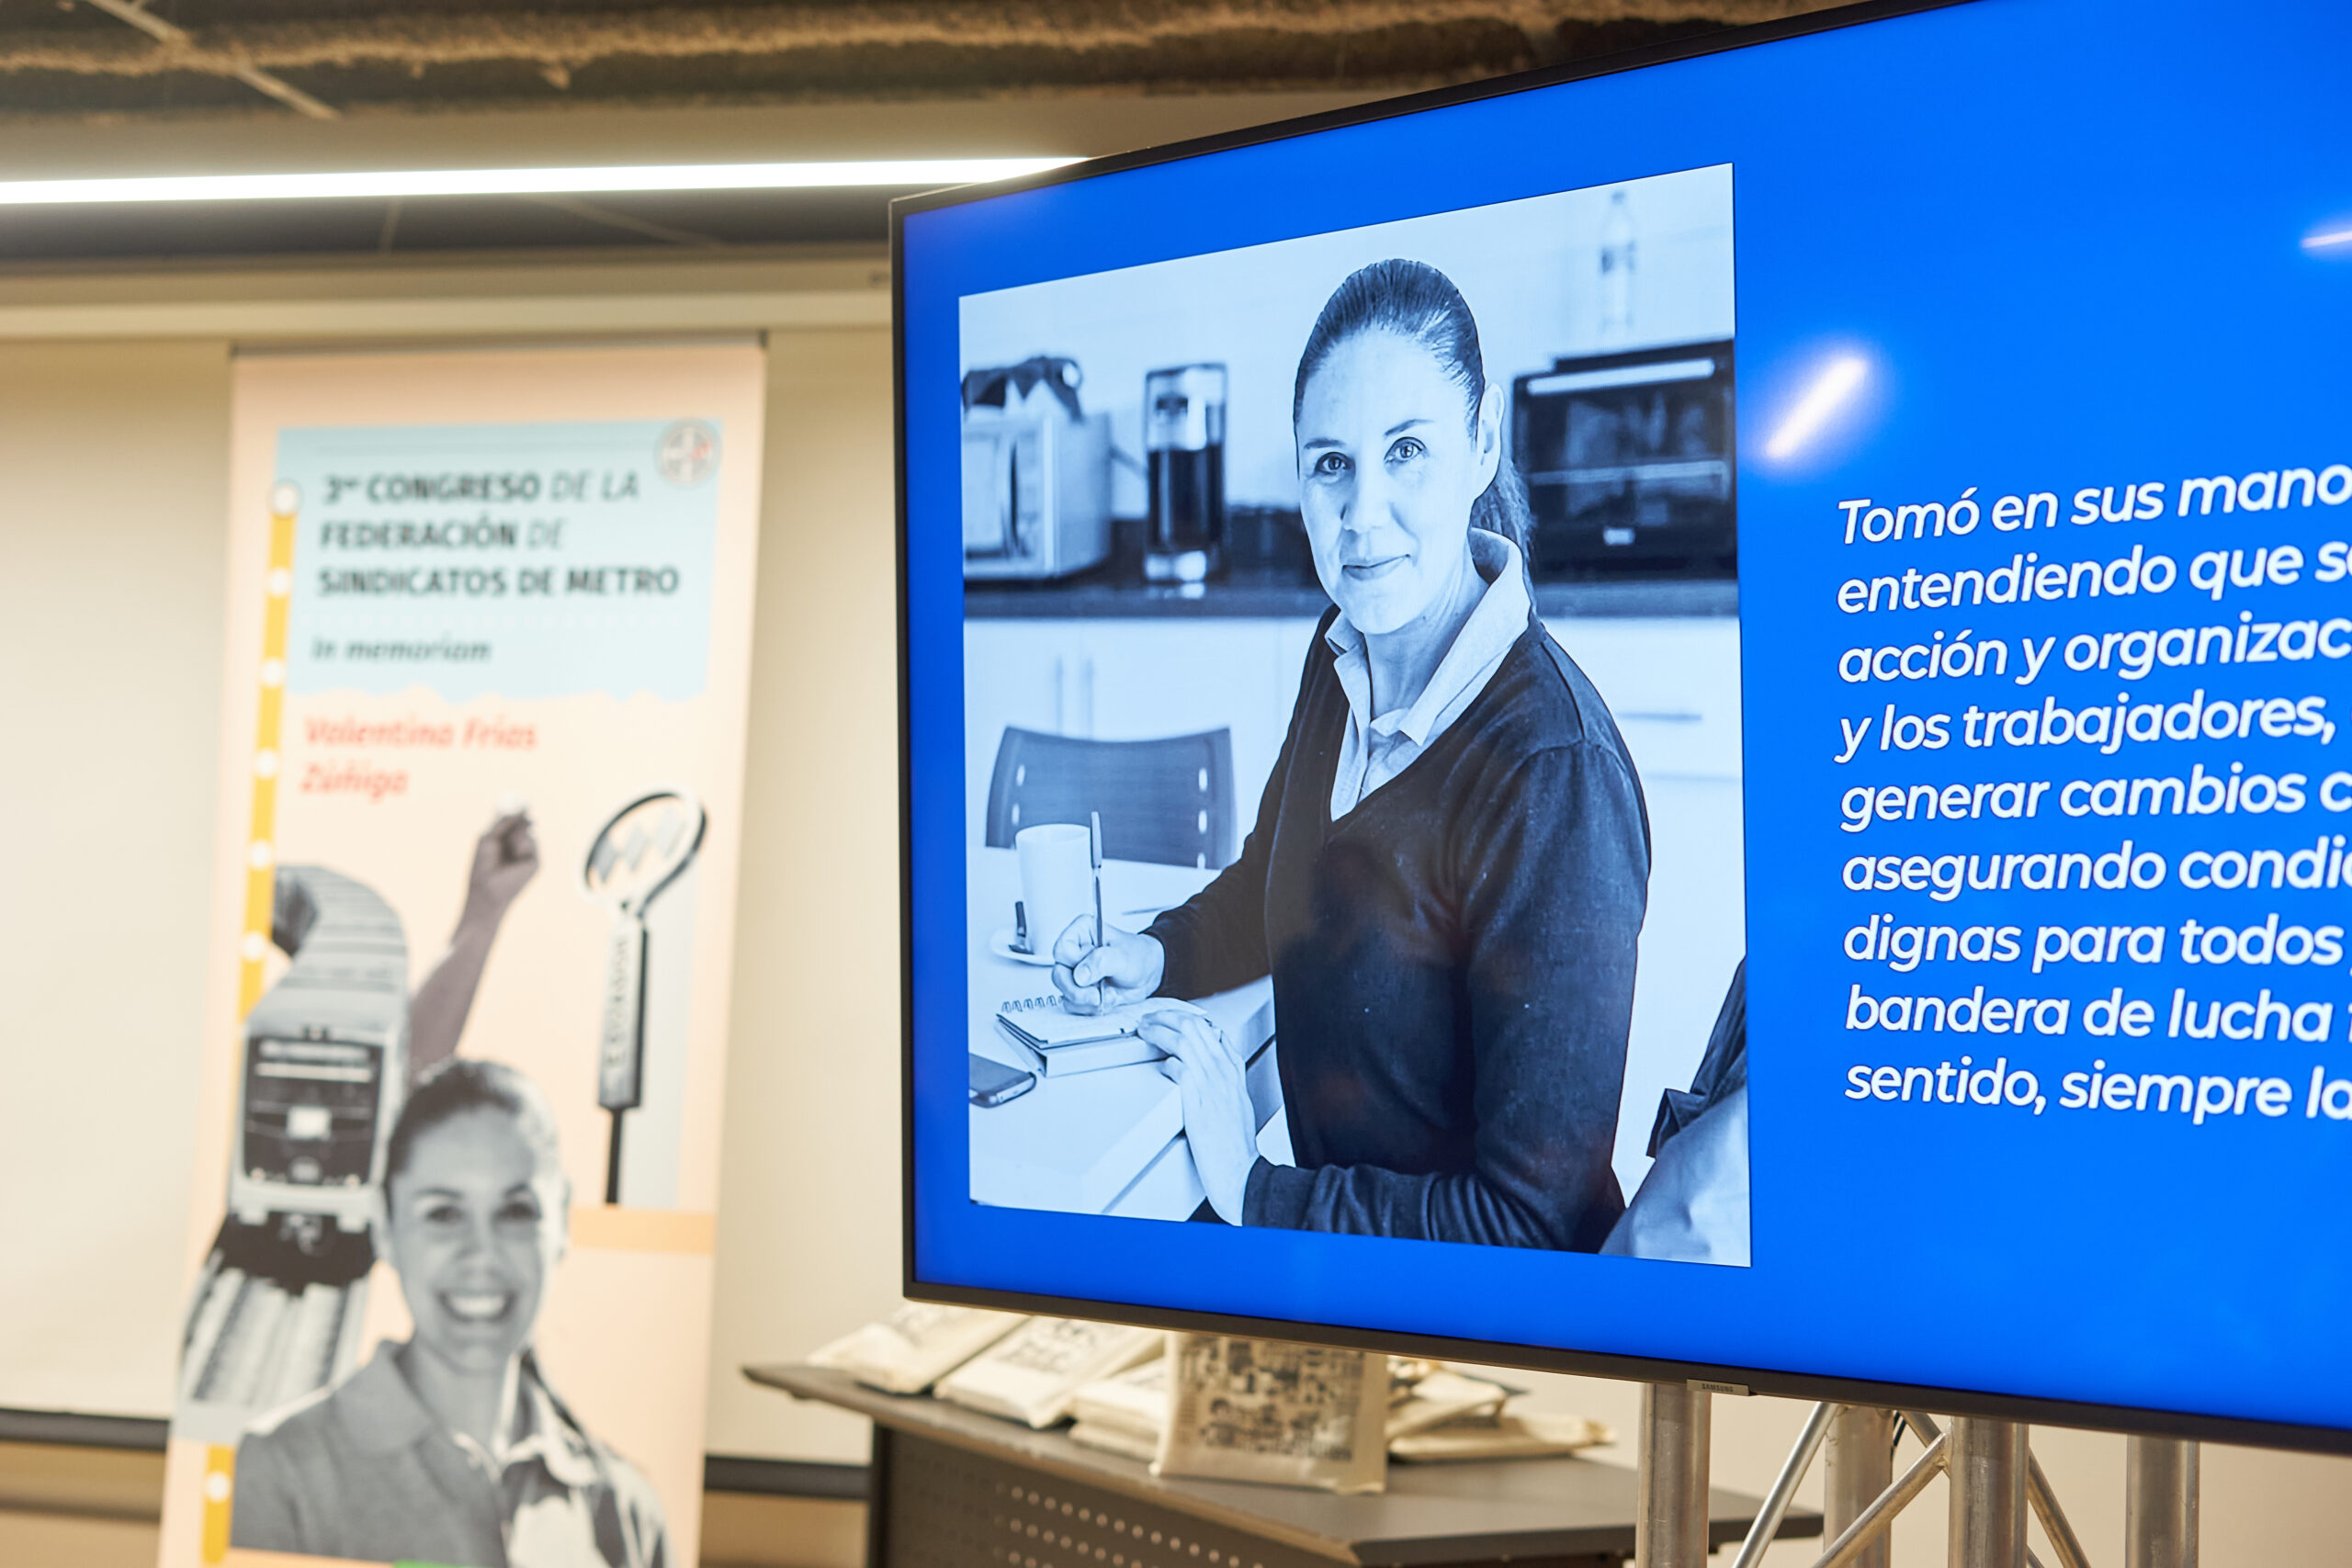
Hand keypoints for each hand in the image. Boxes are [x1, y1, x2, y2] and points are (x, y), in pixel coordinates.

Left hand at [460, 810, 539, 927]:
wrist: (486, 889)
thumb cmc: (482, 866)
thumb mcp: (488, 838)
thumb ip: (502, 823)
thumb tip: (516, 810)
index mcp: (504, 844)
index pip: (514, 823)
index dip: (517, 812)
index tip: (519, 801)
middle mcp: (517, 849)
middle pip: (523, 823)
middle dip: (520, 818)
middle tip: (518, 814)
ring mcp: (527, 856)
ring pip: (527, 830)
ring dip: (515, 834)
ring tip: (507, 848)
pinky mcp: (535, 863)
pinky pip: (530, 840)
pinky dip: (520, 843)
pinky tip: (515, 854)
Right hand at [1050, 918, 1164, 1014]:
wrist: (1148, 973)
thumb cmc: (1138, 956)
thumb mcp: (1123, 956)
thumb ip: (1101, 962)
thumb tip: (1080, 975)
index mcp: (1082, 932)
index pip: (1062, 949)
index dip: (1075, 963)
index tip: (1093, 969)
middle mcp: (1075, 952)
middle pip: (1059, 974)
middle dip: (1077, 990)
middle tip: (1096, 994)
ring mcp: (1075, 972)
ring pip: (1064, 991)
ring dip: (1085, 1000)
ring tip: (1104, 995)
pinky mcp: (1079, 989)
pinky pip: (1073, 1003)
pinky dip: (1088, 1007)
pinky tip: (1104, 1000)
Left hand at [1141, 1008, 1255, 1223]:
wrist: (1241, 1171)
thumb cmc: (1237, 1146)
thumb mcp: (1237, 1105)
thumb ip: (1223, 1084)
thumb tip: (1206, 1073)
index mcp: (1234, 1072)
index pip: (1214, 1031)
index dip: (1190, 1019)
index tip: (1174, 1018)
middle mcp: (1224, 1072)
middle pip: (1196, 1026)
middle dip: (1169, 1015)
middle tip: (1151, 1017)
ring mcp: (1211, 1084)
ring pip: (1184, 1039)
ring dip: (1159, 1029)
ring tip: (1145, 1028)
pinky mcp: (1196, 1100)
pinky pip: (1177, 1067)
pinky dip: (1165, 1062)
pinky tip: (1158, 1065)